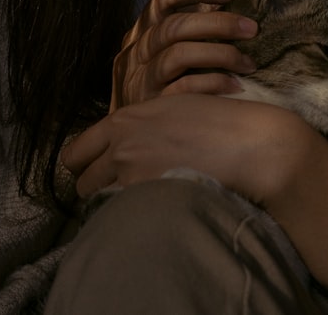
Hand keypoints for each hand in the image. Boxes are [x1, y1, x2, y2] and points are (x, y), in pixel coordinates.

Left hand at [62, 94, 327, 204]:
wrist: (253, 144)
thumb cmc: (221, 122)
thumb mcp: (172, 109)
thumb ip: (141, 126)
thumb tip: (124, 144)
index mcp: (123, 121)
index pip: (75, 152)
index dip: (82, 167)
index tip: (94, 175)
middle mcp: (119, 147)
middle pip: (82, 182)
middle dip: (95, 191)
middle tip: (116, 196)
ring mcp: (132, 176)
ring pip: (99, 203)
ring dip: (111, 207)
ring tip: (136, 208)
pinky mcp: (149, 199)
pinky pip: (123, 217)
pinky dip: (130, 220)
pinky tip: (150, 218)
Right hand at [111, 0, 257, 111]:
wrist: (123, 139)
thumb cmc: (152, 94)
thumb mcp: (154, 60)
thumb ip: (178, 39)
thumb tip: (229, 19)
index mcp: (139, 35)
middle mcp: (135, 54)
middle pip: (175, 27)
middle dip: (218, 23)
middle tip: (251, 29)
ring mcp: (140, 81)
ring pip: (178, 55)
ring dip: (220, 55)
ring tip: (248, 64)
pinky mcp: (151, 107)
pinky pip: (184, 88)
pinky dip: (213, 84)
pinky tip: (235, 87)